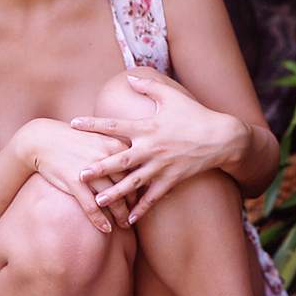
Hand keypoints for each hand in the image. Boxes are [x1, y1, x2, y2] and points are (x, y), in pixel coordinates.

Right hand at [19, 118, 133, 232]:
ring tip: (125, 224)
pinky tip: (106, 229)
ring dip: (120, 215)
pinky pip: (92, 206)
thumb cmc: (72, 138)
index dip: (141, 184)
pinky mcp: (75, 183)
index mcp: (114, 144)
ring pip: (112, 199)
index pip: (135, 169)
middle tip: (137, 214)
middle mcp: (106, 158)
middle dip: (133, 203)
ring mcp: (91, 172)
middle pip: (127, 186)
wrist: (43, 139)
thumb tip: (133, 161)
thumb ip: (116, 147)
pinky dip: (100, 220)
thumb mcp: (98, 135)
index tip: (144, 195)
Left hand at [70, 74, 244, 223]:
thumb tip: (129, 76)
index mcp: (148, 127)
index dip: (93, 124)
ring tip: (98, 201)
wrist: (222, 138)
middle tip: (80, 175)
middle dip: (99, 168)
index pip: (115, 126)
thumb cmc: (195, 114)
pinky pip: (155, 197)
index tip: (73, 124)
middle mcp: (152, 148)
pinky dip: (143, 208)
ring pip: (134, 183)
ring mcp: (162, 166)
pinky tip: (130, 219)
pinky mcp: (173, 179)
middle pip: (120, 160)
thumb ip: (148, 86)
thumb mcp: (172, 96)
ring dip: (116, 193)